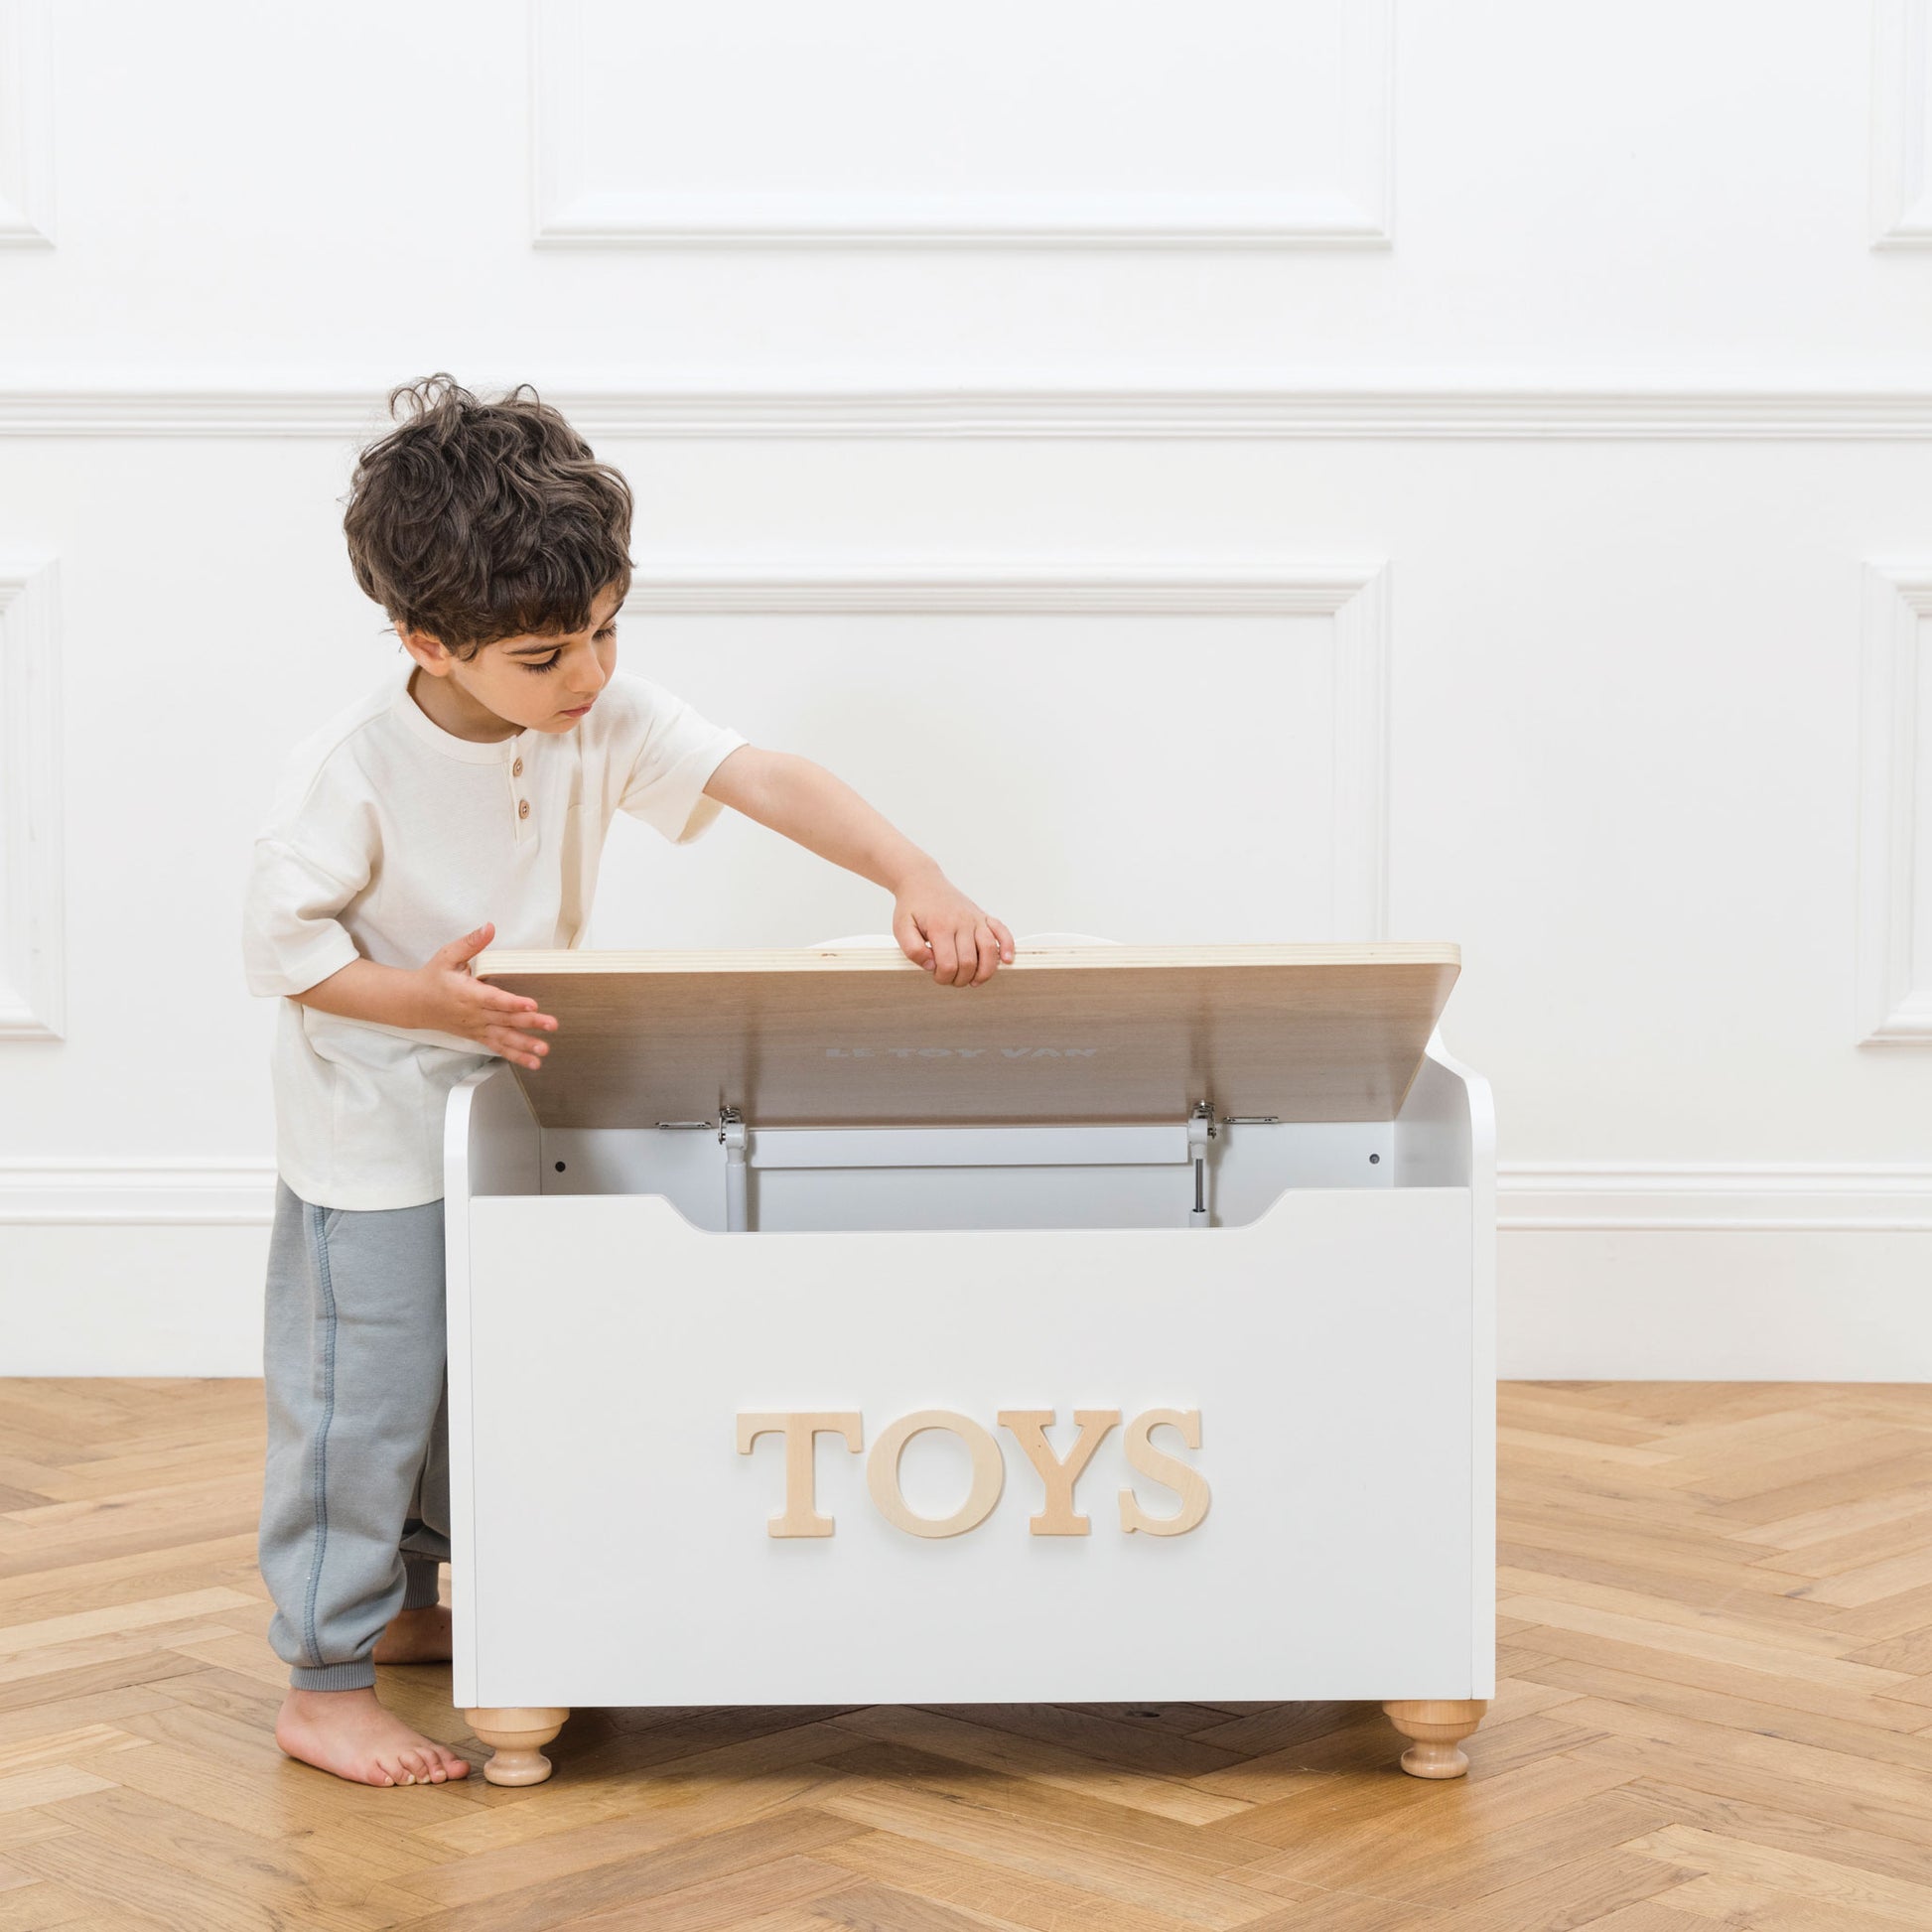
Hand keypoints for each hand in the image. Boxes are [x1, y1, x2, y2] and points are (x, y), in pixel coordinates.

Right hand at [413, 921, 558, 1069]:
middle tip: (552, 1024)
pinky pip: (498, 1048)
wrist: (414, 1003)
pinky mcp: (478, 1036)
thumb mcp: (448, 955)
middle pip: (505, 1019)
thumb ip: (471, 943)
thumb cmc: (433, 977)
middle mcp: (474, 1014)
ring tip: (544, 1050)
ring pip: (504, 1038)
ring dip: (525, 1045)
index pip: (494, 999)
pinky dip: (515, 1056)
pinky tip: (533, 1063)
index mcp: (468, 993)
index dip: (513, 1002)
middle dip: (530, 1023)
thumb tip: (489, 927)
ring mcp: (477, 1027)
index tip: (532, 1004)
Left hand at [891, 870, 1015, 986]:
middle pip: (969, 962)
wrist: (922, 881)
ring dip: (985, 971)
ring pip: (990, 950)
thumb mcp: (901, 928)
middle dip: (960, 978)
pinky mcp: (983, 916)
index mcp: (940, 927)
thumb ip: (912, 950)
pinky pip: (1001, 931)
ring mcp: (975, 919)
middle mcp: (961, 922)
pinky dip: (1008, 946)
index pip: (948, 964)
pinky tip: (1007, 960)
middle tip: (950, 977)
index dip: (943, 977)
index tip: (936, 974)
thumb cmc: (912, 906)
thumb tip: (932, 966)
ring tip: (974, 980)